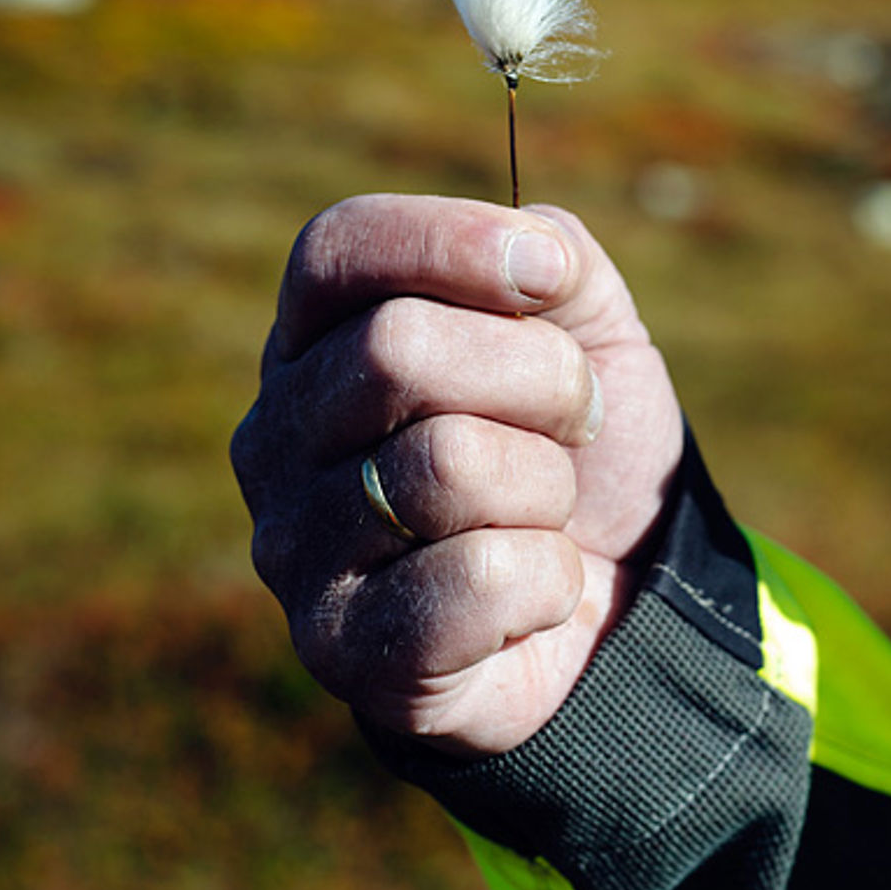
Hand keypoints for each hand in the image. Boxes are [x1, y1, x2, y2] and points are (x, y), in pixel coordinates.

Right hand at [231, 195, 682, 756]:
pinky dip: (547, 582)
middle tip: (577, 425)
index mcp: (318, 345)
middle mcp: (278, 440)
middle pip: (397, 349)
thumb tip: (535, 245)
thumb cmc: (581, 459)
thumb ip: (557, 264)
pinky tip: (535, 599)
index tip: (552, 274)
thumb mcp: (592, 338)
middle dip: (541, 379)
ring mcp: (295, 548)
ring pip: (448, 466)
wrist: (612, 604)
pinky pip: (476, 581)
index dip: (453, 241)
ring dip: (548, 489)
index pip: (338, 249)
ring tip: (546, 516)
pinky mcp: (344, 648)